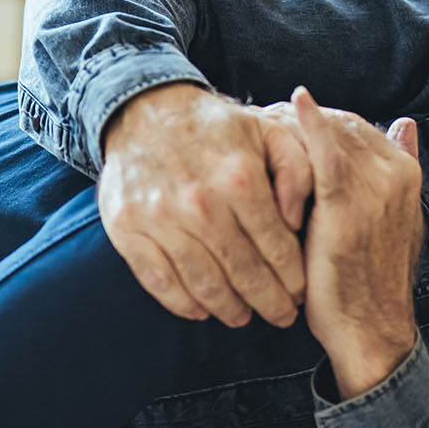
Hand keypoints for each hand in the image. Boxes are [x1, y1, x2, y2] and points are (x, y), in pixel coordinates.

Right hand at [98, 82, 314, 327]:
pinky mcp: (129, 230)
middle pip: (243, 273)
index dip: (292, 279)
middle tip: (280, 318)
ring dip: (228, 309)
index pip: (276, 247)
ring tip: (242, 317)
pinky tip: (201, 310)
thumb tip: (296, 221)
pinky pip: (160, 282)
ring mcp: (161, 219)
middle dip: (268, 303)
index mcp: (241, 179)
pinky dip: (183, 304)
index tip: (300, 295)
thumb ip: (296, 171)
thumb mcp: (268, 132)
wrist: (144, 110)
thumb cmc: (215, 127)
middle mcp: (201, 203)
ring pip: (204, 285)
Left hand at [286, 87, 423, 397]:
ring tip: (261, 123)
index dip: (322, 121)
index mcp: (407, 174)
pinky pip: (326, 153)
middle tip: (263, 119)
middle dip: (302, 120)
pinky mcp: (347, 203)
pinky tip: (292, 105)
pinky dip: (310, 125)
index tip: (286, 123)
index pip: (359, 127)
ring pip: (332, 132)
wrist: (371, 331)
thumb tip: (405, 124)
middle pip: (344, 123)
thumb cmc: (368, 283)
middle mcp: (396, 173)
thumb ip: (393, 175)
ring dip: (294, 123)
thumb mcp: (390, 222)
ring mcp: (376, 185)